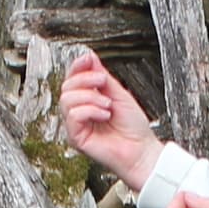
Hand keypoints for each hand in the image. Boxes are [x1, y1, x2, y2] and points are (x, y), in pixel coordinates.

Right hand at [57, 52, 157, 190]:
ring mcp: (76, 126)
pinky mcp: (76, 138)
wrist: (142, 150)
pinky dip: (90, 110)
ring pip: (66, 99)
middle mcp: (79, 112)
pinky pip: (73, 115)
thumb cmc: (134, 128)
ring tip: (107, 105)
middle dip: (85, 80)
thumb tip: (89, 57)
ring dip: (90, 97)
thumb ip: (102, 77)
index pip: (73, 79)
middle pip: (66, 86)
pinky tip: (104, 115)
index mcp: (88, 101)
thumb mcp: (119, 94)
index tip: (87, 58)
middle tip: (104, 84)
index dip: (77, 67)